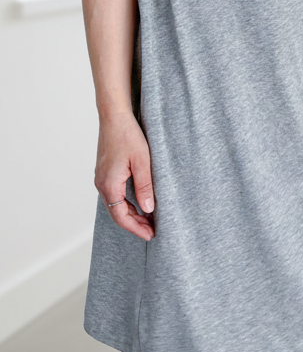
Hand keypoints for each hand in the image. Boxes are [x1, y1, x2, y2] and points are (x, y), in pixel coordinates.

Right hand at [94, 112, 154, 240]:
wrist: (114, 116)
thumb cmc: (128, 135)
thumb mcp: (143, 162)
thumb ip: (145, 187)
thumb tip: (148, 210)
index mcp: (109, 184)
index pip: (121, 216)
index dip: (136, 228)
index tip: (150, 235)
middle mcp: (102, 184)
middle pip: (117, 213)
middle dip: (135, 224)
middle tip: (153, 230)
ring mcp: (101, 178)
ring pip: (115, 204)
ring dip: (131, 214)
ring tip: (149, 219)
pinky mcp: (105, 172)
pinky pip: (114, 194)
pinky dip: (126, 203)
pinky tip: (139, 203)